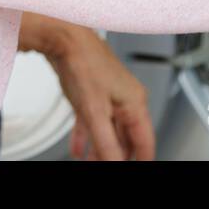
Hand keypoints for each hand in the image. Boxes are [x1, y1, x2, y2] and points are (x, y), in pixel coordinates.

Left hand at [22, 14, 155, 159]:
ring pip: (109, 131)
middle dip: (116, 157)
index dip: (140, 161)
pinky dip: (87, 137)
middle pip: (126, 139)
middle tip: (104, 166)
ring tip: (90, 163)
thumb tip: (114, 163)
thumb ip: (106, 143)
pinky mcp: (92, 93)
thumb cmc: (84, 63)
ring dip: (100, 150)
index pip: (145, 142)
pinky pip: (93, 121)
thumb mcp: (95, 112)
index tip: (134, 170)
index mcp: (135, 103)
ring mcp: (109, 96)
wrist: (63, 37)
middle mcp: (125, 99)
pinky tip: (78, 149)